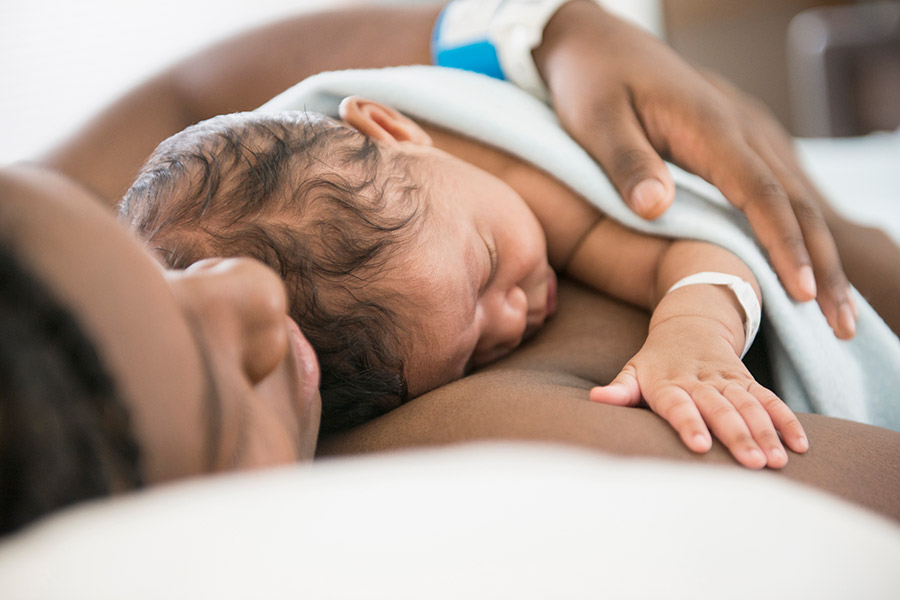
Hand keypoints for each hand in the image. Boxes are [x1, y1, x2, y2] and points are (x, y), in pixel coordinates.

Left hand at [535, 1, 855, 338]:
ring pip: (795, 197)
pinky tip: (805, 263)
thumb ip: (626, 164)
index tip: (803, 293)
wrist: (594, 40)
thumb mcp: (595, 121)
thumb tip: (657, 209)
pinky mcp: (733, 140)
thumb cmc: (590, 81)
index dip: (784, 245)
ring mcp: (741, 133)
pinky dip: (797, 231)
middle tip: (841, 326)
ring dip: (819, 253)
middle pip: (796, 202)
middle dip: (823, 265)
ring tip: (837, 311)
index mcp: (708, 126)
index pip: (761, 193)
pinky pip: (777, 189)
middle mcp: (737, 129)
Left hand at [589, 316, 808, 468]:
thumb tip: (596, 398)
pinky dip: (785, 420)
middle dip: (737, 435)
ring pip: (749, 405)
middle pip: (720, 408)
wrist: (689, 324)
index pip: (679, 405)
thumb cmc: (655, 362)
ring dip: (766, 432)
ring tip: (777, 461)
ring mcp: (727, 380)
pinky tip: (800, 445)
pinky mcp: (747, 381)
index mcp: (668, 382)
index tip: (701, 446)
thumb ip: (619, 389)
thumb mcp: (633, 370)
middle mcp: (700, 380)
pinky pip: (769, 399)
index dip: (689, 423)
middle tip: (752, 465)